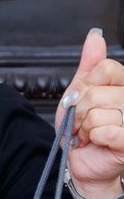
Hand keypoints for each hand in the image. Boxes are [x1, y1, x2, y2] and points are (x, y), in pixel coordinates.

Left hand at [58, 29, 123, 198]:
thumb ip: (89, 66)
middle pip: (96, 93)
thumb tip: (95, 36)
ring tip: (89, 134)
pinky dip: (93, 138)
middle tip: (83, 123)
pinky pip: (105, 130)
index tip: (81, 100)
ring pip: (98, 113)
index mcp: (123, 85)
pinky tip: (96, 142)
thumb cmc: (82, 130)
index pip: (106, 68)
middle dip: (79, 111)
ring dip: (85, 127)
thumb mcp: (79, 94)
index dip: (85, 86)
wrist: (82, 162)